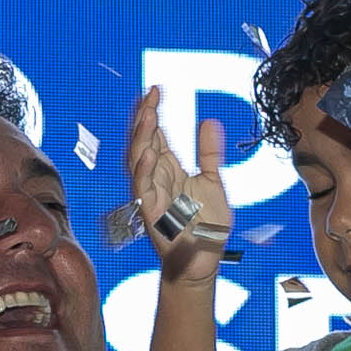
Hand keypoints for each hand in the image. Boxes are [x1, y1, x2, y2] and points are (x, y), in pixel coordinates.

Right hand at [124, 88, 230, 282]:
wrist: (204, 260)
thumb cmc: (206, 226)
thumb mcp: (213, 182)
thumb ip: (209, 153)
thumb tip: (209, 121)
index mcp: (168, 169)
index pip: (156, 134)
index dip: (154, 112)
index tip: (156, 89)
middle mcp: (155, 179)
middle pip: (143, 142)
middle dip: (144, 118)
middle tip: (150, 95)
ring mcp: (150, 195)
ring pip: (137, 161)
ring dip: (141, 138)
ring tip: (148, 115)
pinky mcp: (150, 214)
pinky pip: (142, 189)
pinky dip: (144, 170)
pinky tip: (149, 152)